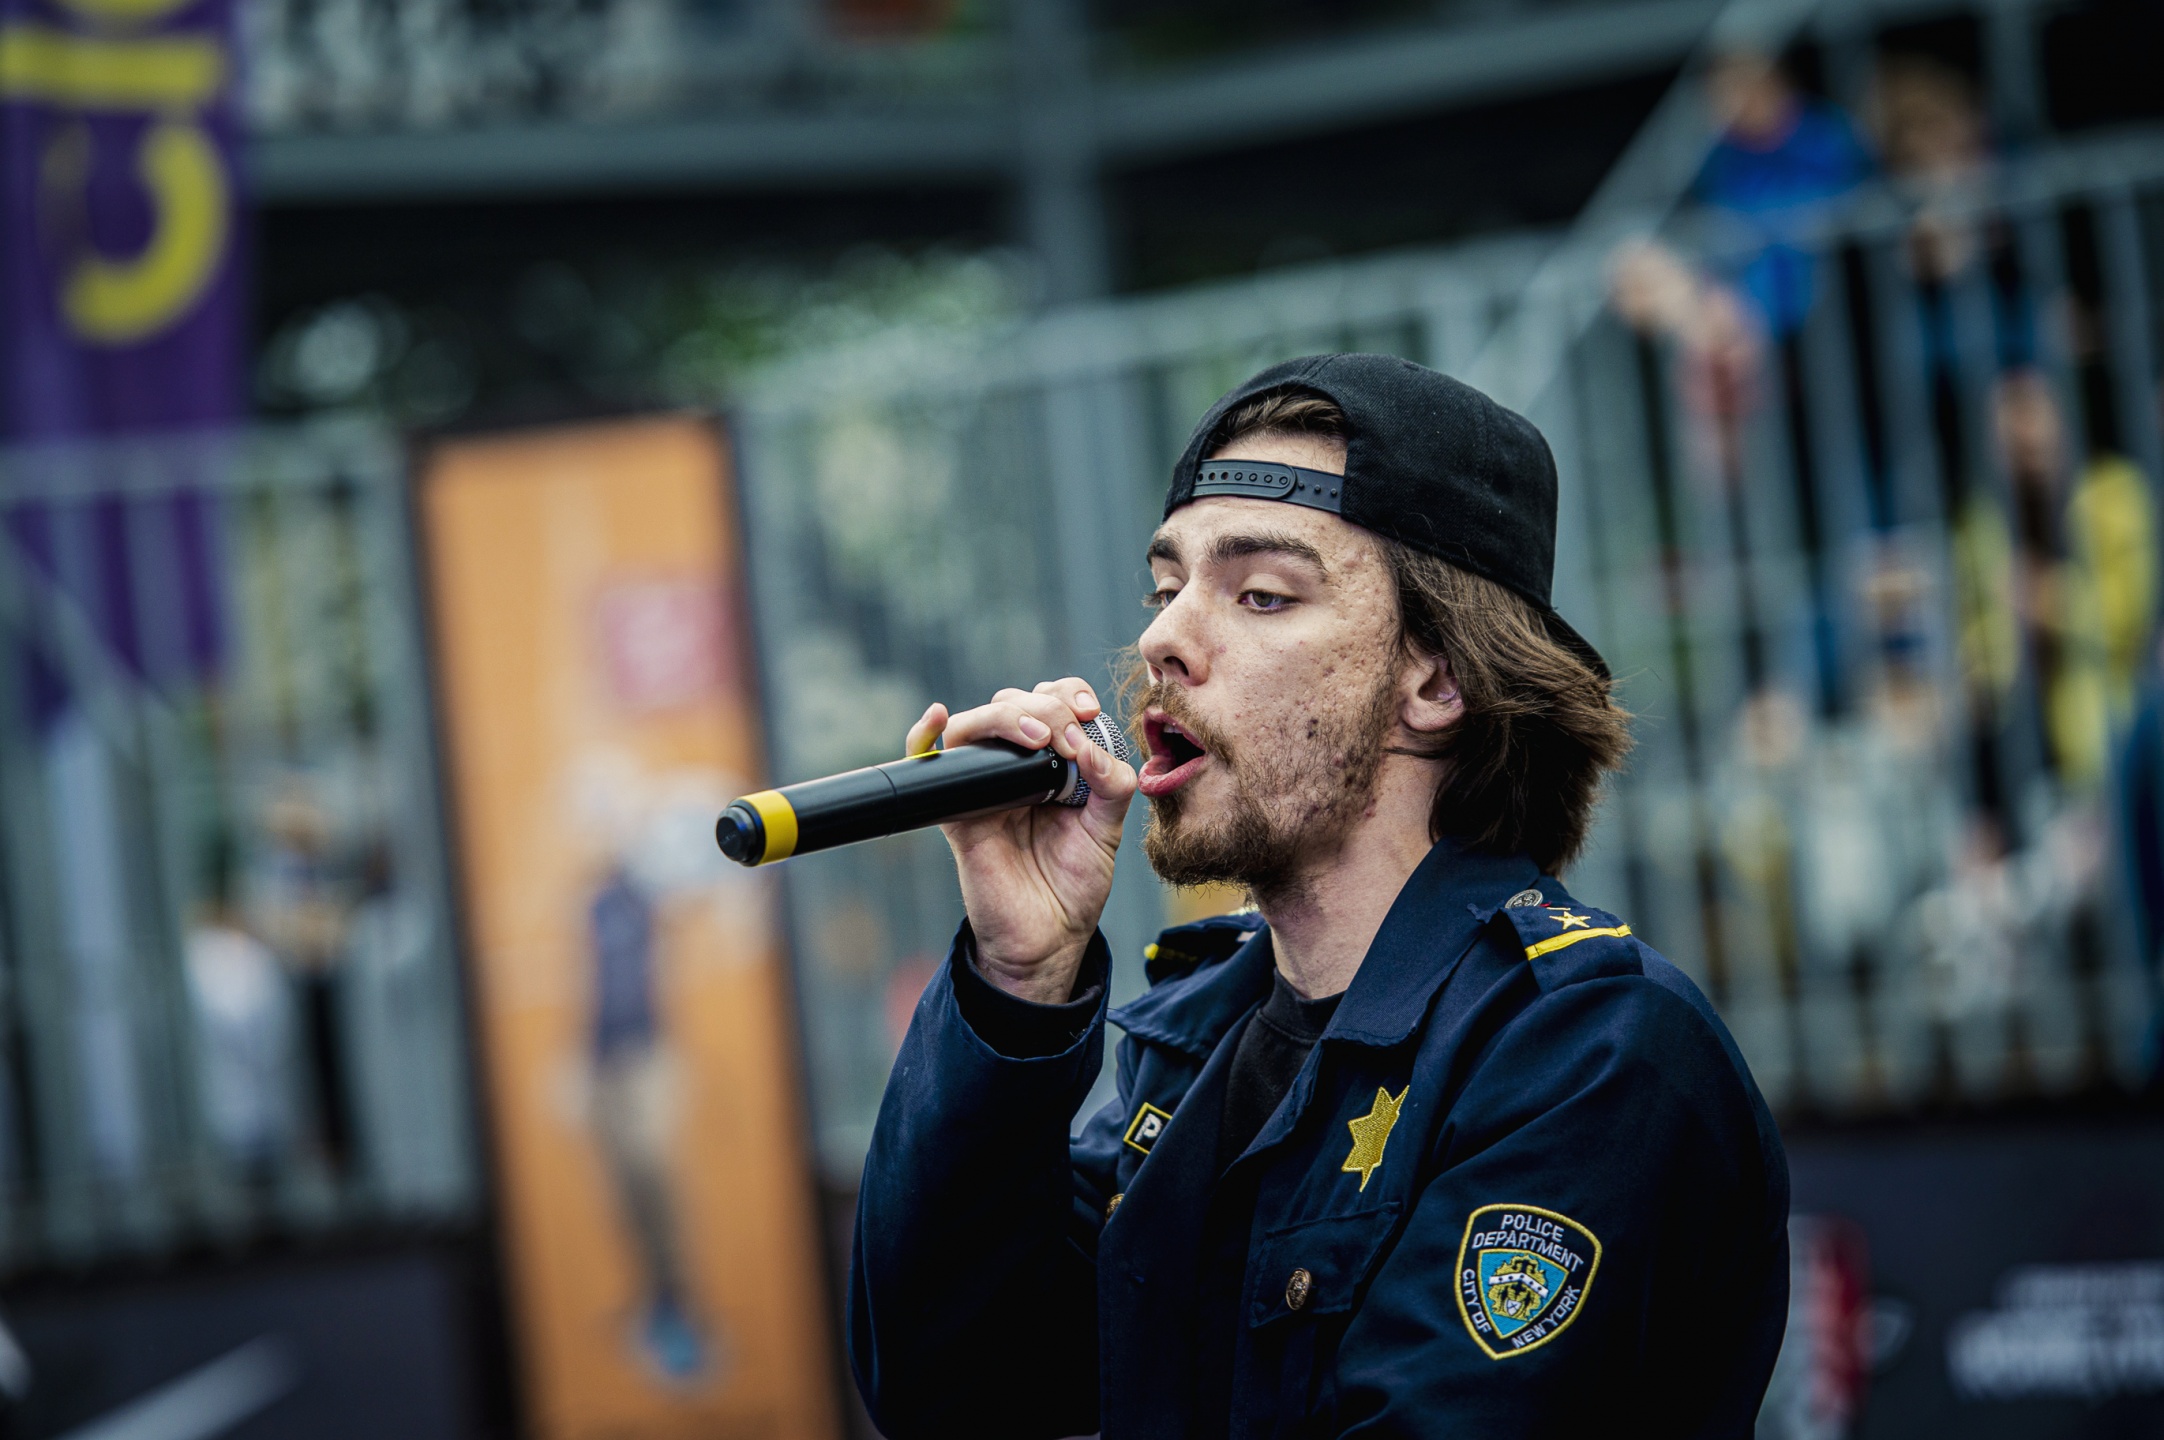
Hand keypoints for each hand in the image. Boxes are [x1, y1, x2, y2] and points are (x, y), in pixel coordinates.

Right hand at [906, 678, 1136, 1003]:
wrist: (1048, 938)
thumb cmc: (1075, 883)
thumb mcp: (1108, 828)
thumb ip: (1111, 784)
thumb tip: (1089, 747)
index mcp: (1053, 762)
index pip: (1053, 702)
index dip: (1068, 693)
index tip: (1089, 712)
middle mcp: (1015, 767)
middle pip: (1013, 703)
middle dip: (1045, 707)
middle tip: (1067, 739)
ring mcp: (983, 787)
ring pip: (975, 724)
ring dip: (1006, 716)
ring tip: (1040, 739)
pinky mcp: (957, 812)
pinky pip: (929, 764)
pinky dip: (923, 735)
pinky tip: (937, 717)